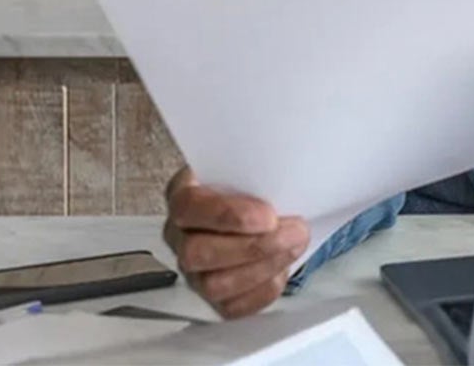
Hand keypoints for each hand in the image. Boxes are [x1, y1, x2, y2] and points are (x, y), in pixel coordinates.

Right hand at [162, 166, 311, 318]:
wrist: (261, 208)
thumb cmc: (252, 185)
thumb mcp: (251, 165)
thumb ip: (258, 169)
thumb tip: (285, 173)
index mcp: (183, 197)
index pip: (188, 208)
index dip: (227, 215)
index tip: (268, 215)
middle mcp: (179, 237)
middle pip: (198, 253)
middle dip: (254, 247)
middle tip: (294, 232)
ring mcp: (192, 271)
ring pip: (214, 284)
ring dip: (263, 268)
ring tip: (294, 246)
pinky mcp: (212, 297)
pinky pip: (232, 307)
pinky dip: (262, 290)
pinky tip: (281, 269)